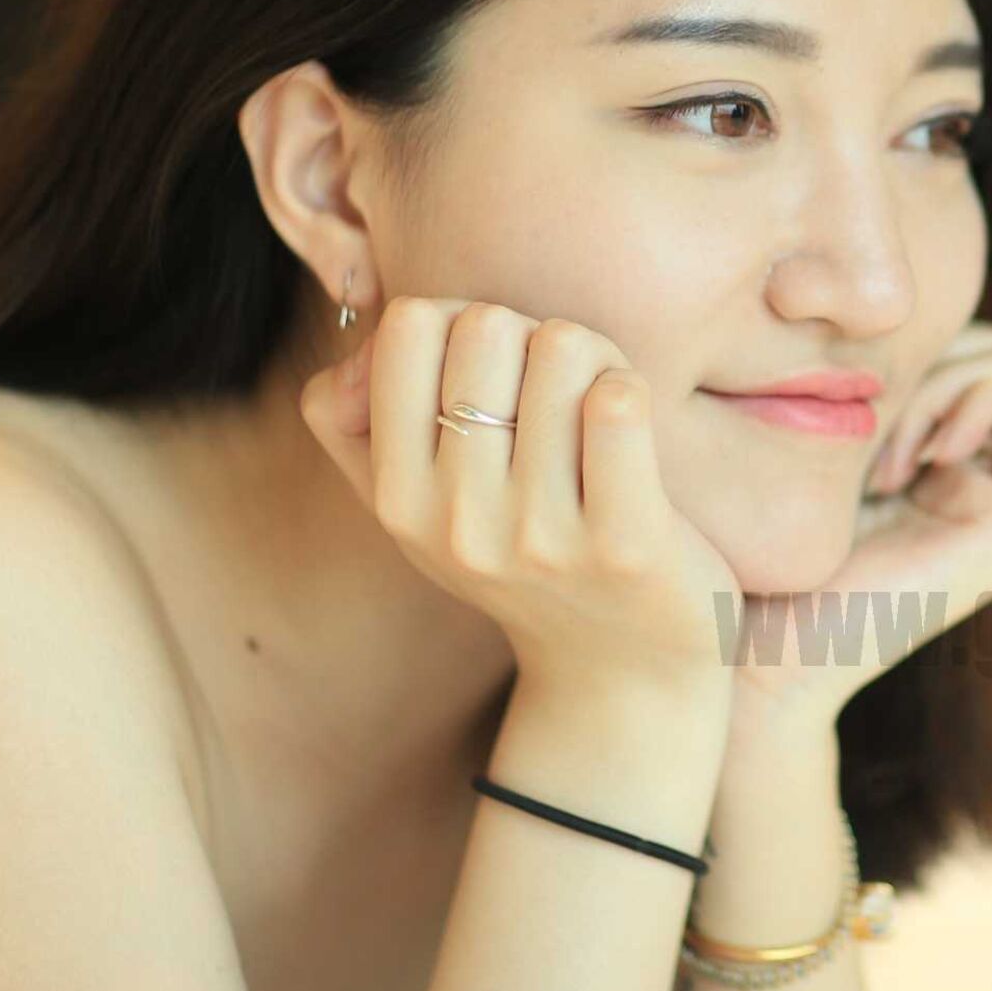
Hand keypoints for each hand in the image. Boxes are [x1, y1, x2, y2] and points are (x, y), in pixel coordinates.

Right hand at [298, 296, 740, 702]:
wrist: (622, 672)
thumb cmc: (526, 554)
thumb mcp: (420, 505)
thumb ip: (360, 420)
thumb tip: (362, 340)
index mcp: (399, 499)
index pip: (407, 327)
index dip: (461, 319)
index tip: (495, 369)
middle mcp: (457, 521)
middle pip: (485, 323)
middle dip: (532, 334)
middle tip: (558, 391)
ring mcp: (539, 536)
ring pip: (563, 346)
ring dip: (596, 360)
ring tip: (599, 415)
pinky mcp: (625, 545)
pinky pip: (618, 404)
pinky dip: (629, 390)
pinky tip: (630, 427)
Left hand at [727, 320, 991, 736]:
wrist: (755, 650)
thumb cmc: (757, 548)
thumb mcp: (812, 438)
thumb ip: (863, 384)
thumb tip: (895, 309)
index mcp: (937, 457)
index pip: (972, 339)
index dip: (924, 340)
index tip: (849, 398)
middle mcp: (980, 477)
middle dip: (938, 358)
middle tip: (871, 431)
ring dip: (951, 387)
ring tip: (887, 455)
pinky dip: (987, 409)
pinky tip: (920, 459)